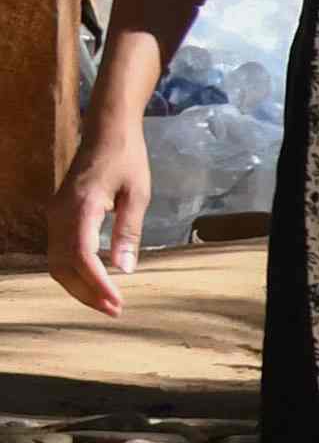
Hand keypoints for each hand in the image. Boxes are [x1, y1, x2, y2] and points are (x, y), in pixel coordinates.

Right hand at [47, 108, 148, 313]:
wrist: (106, 132)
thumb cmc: (127, 159)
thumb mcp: (138, 195)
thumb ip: (129, 231)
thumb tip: (125, 269)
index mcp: (80, 208)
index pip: (81, 257)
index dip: (96, 284)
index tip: (117, 302)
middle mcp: (60, 214)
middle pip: (62, 266)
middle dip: (86, 292)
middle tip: (114, 310)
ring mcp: (55, 215)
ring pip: (55, 263)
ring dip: (77, 286)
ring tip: (105, 302)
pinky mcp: (58, 216)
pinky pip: (57, 252)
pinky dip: (73, 272)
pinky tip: (93, 282)